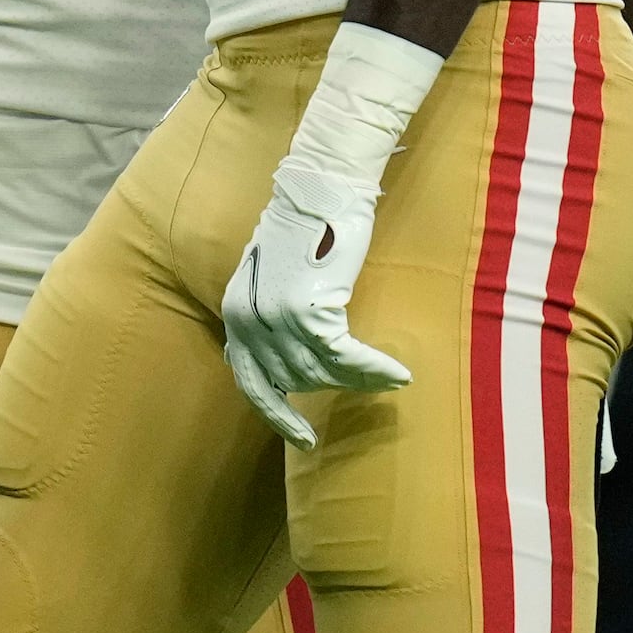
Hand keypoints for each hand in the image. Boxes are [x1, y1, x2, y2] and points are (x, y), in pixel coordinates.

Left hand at [219, 155, 407, 446]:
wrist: (317, 191)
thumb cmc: (302, 229)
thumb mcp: (268, 278)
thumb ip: (268, 318)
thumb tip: (288, 360)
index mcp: (234, 316)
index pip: (251, 384)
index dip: (278, 415)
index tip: (302, 440)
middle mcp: (248, 322)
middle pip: (297, 380)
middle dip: (335, 385)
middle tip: (367, 384)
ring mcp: (275, 319)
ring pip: (323, 372)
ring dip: (358, 378)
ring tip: (386, 376)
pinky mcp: (309, 311)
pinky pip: (346, 357)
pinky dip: (373, 368)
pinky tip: (398, 374)